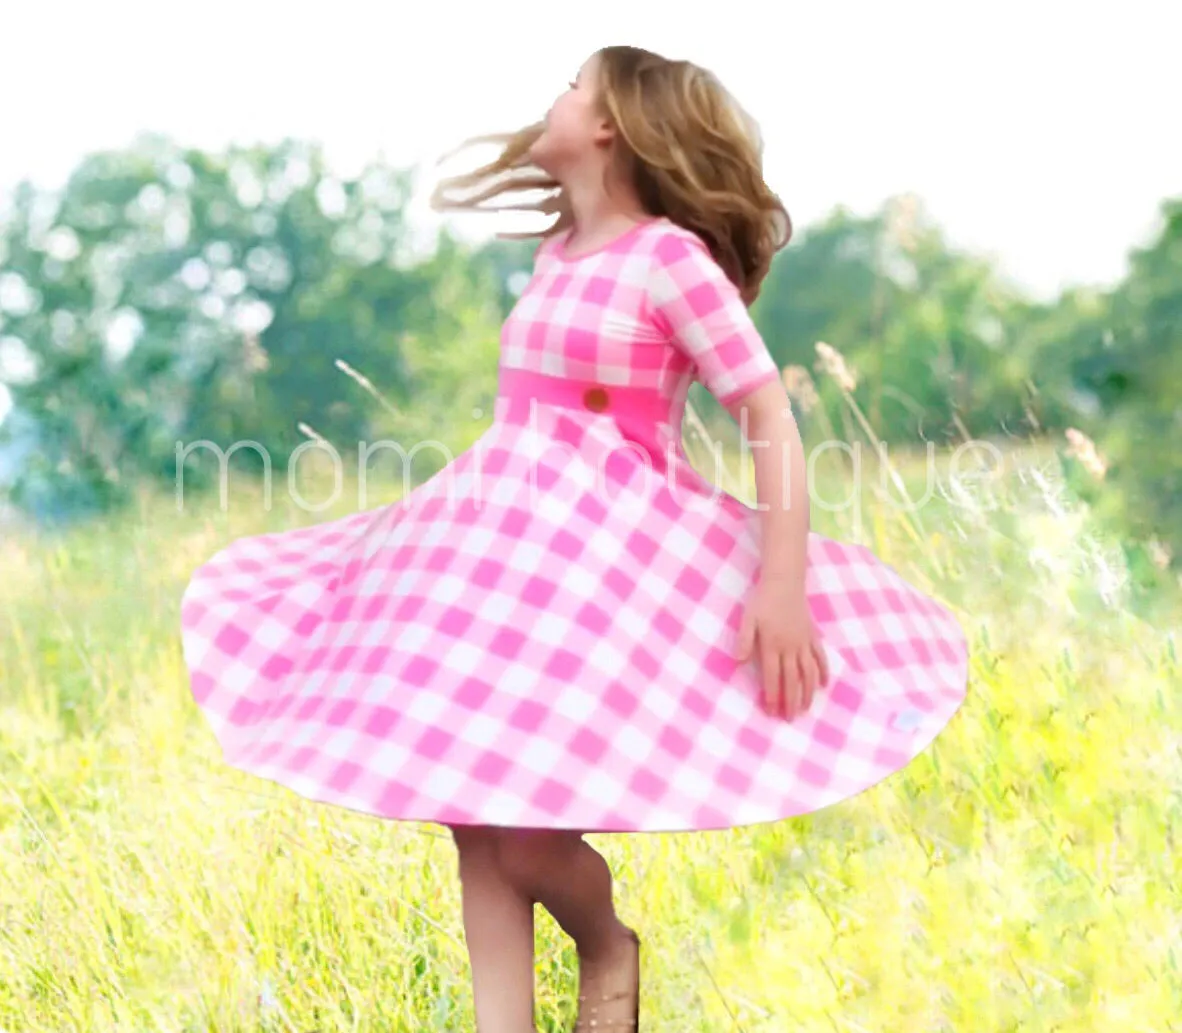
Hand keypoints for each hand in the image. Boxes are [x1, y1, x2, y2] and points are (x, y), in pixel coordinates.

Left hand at [734, 575, 829, 720]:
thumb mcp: (748, 619)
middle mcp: (791, 647)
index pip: (773, 677)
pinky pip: (820, 657)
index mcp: (773, 645)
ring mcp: (804, 643)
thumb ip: (744, 640)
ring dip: (808, 693)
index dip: (772, 696)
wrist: (785, 582)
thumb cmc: (763, 601)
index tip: (771, 712)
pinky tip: (823, 685)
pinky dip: (823, 672)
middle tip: (789, 719)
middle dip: (791, 701)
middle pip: (793, 680)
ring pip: (809, 673)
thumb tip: (738, 661)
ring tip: (805, 709)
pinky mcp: (812, 636)